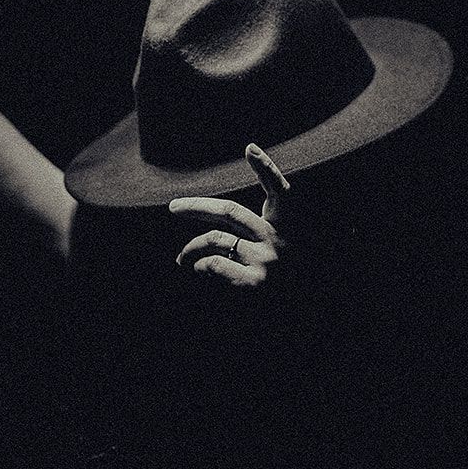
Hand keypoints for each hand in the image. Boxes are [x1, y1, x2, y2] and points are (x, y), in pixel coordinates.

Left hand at [170, 144, 289, 286]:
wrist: (293, 321)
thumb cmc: (276, 284)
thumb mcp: (272, 252)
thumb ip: (248, 234)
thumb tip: (208, 225)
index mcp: (285, 228)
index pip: (280, 190)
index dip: (266, 168)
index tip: (250, 147)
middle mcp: (278, 241)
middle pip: (230, 211)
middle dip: (197, 207)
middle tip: (173, 207)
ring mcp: (266, 261)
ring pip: (215, 239)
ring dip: (191, 248)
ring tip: (182, 258)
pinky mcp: (254, 283)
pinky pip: (214, 264)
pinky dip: (201, 266)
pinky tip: (199, 271)